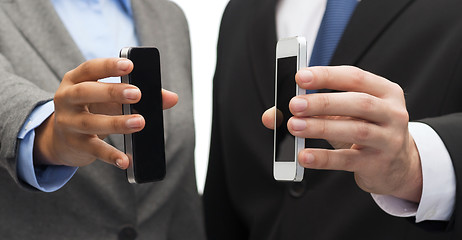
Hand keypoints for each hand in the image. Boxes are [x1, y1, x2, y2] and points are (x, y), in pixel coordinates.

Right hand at [34, 58, 177, 168]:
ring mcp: (67, 122)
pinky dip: (111, 155)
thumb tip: (173, 98)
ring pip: (90, 122)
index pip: (90, 68)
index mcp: (75, 79)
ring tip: (140, 122)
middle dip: (112, 92)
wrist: (63, 138)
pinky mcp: (74, 144)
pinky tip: (126, 160)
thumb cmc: (94, 109)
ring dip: (117, 123)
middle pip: (86, 92)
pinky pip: (93, 149)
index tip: (130, 65)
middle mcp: (66, 98)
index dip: (109, 66)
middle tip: (137, 94)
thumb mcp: (111, 99)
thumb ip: (139, 95)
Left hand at [262, 66, 421, 201]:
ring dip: (321, 127)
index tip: (300, 75)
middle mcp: (392, 112)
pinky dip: (323, 158)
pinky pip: (347, 160)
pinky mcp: (378, 164)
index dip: (326, 75)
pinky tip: (303, 156)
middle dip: (322, 102)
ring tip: (294, 126)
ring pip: (354, 130)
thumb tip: (272, 116)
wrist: (398, 166)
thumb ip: (311, 110)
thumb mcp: (344, 115)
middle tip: (294, 104)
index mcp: (384, 91)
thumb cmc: (365, 130)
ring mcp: (388, 139)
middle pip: (358, 102)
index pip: (355, 77)